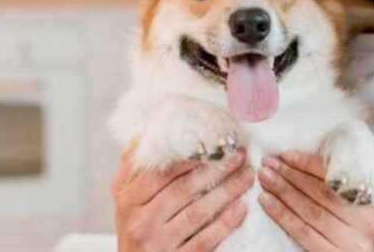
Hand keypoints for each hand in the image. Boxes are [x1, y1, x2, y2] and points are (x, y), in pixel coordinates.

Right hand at [112, 140, 254, 250]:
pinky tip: (241, 208)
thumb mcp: (126, 200)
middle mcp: (140, 222)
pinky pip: (206, 239)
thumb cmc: (135, 229)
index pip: (161, 172)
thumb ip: (134, 170)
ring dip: (227, 191)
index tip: (215, 142)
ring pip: (198, 212)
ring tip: (247, 176)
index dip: (191, 156)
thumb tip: (146, 133)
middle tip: (239, 155)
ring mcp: (158, 243)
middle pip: (184, 189)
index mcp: (127, 201)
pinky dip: (226, 222)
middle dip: (216, 169)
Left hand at [257, 149, 373, 251]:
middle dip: (292, 175)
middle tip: (269, 162)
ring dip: (283, 191)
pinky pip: (303, 232)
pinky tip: (267, 202)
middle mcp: (366, 223)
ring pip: (310, 211)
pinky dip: (283, 215)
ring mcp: (349, 242)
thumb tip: (373, 140)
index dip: (310, 164)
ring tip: (265, 178)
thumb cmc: (370, 233)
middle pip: (321, 193)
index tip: (287, 154)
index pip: (339, 178)